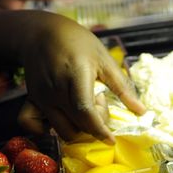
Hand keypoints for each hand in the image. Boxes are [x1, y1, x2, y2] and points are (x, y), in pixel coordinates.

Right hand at [17, 13, 144, 141]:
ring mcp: (41, 96)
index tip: (111, 139)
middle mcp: (55, 89)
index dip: (99, 130)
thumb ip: (122, 87)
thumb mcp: (104, 59)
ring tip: (82, 108)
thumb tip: (141, 112)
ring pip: (60, 129)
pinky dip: (46, 130)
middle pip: (76, 124)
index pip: (85, 112)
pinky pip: (33, 125)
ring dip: (76, 128)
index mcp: (76, 76)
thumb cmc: (77, 42)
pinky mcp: (31, 99)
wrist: (42, 32)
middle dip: (93, 126)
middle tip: (98, 105)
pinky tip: (61, 119)